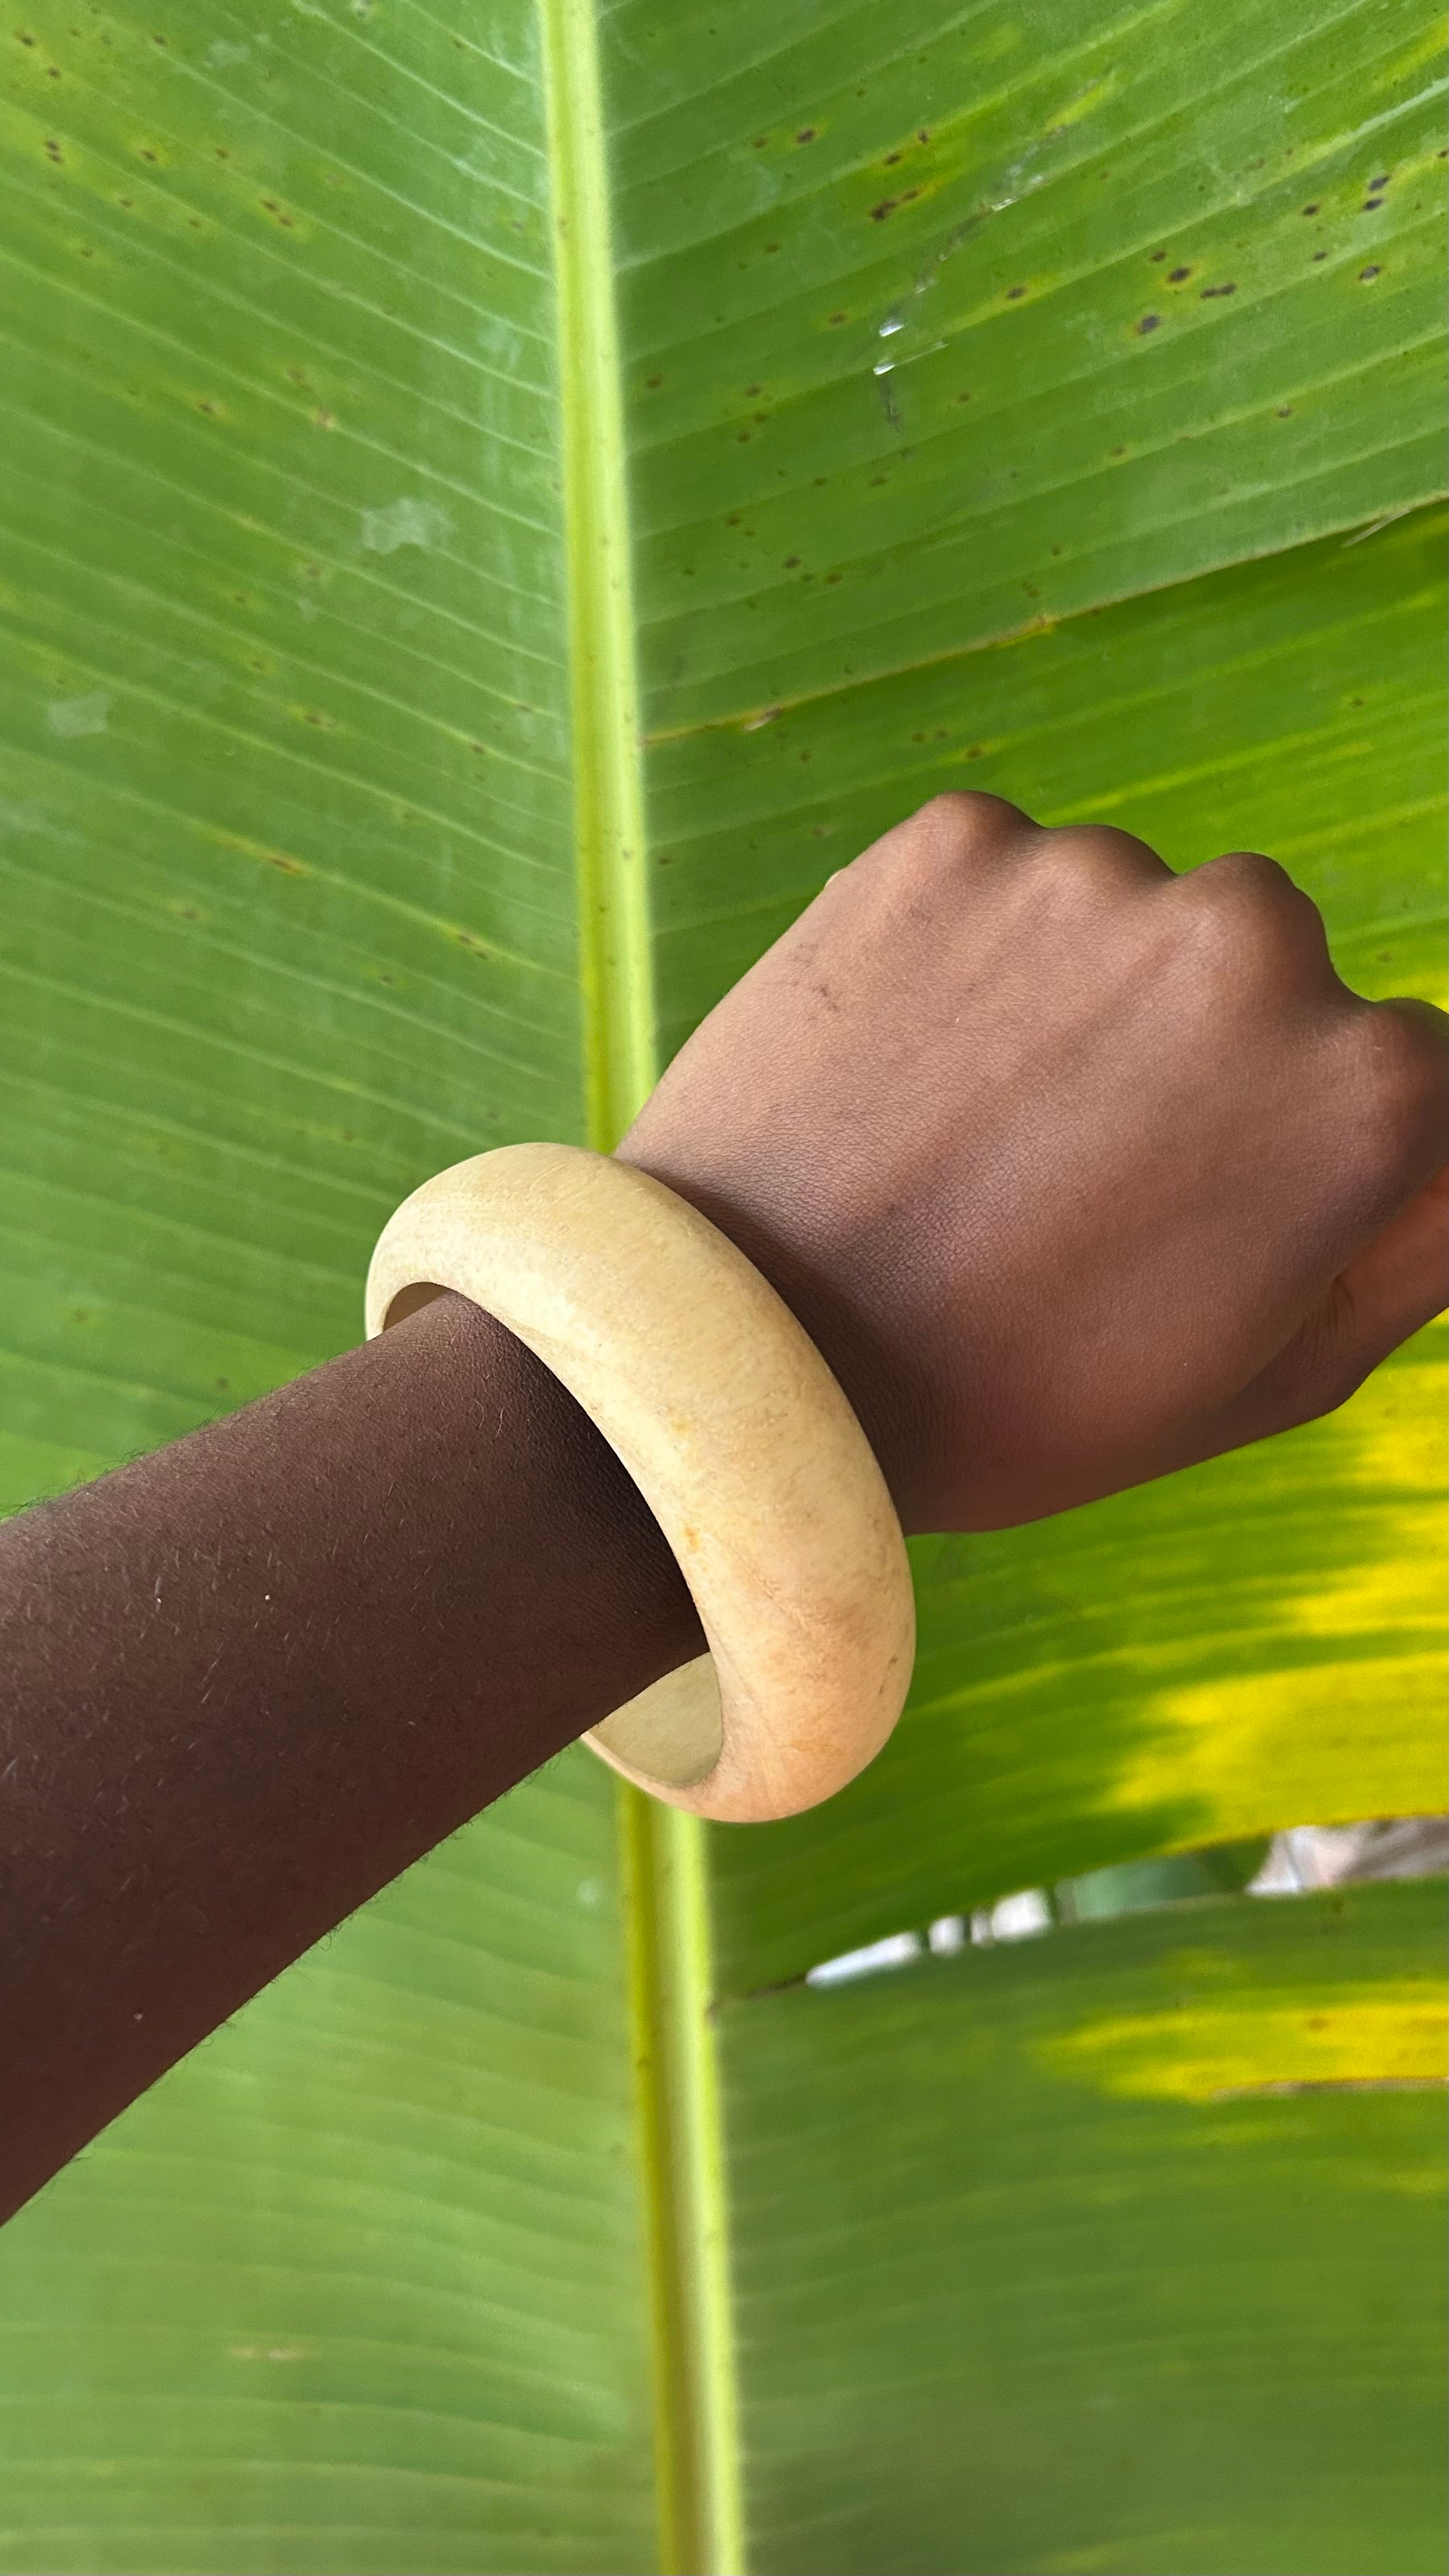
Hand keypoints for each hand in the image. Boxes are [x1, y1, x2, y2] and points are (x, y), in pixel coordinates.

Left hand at [619, 794, 1446, 1534]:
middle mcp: (1251, 944)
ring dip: (1080, 997)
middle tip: (1076, 1175)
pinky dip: (968, 951)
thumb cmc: (1012, 1402)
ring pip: (1133, 918)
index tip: (1201, 1213)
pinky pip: (1004, 878)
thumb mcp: (1269, 1377)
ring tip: (975, 1131)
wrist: (744, 1361)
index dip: (1302, 1157)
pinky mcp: (951, 842)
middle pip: (1276, 971)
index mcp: (1360, 1090)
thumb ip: (1417, 1243)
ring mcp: (1093, 877)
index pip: (1411, 1075)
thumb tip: (1446, 1147)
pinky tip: (906, 1067)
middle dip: (1203, 1054)